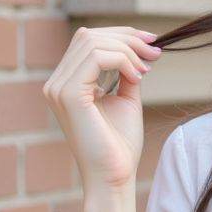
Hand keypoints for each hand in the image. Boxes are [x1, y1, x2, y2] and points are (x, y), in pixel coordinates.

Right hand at [41, 25, 163, 200]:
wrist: (115, 177)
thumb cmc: (120, 145)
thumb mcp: (125, 99)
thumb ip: (126, 72)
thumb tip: (139, 48)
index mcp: (67, 84)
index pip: (88, 41)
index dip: (121, 35)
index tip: (152, 43)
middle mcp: (56, 83)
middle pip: (89, 35)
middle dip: (127, 38)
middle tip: (155, 51)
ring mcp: (58, 88)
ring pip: (92, 42)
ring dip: (127, 50)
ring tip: (146, 69)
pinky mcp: (68, 95)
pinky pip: (96, 58)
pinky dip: (122, 60)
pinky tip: (137, 77)